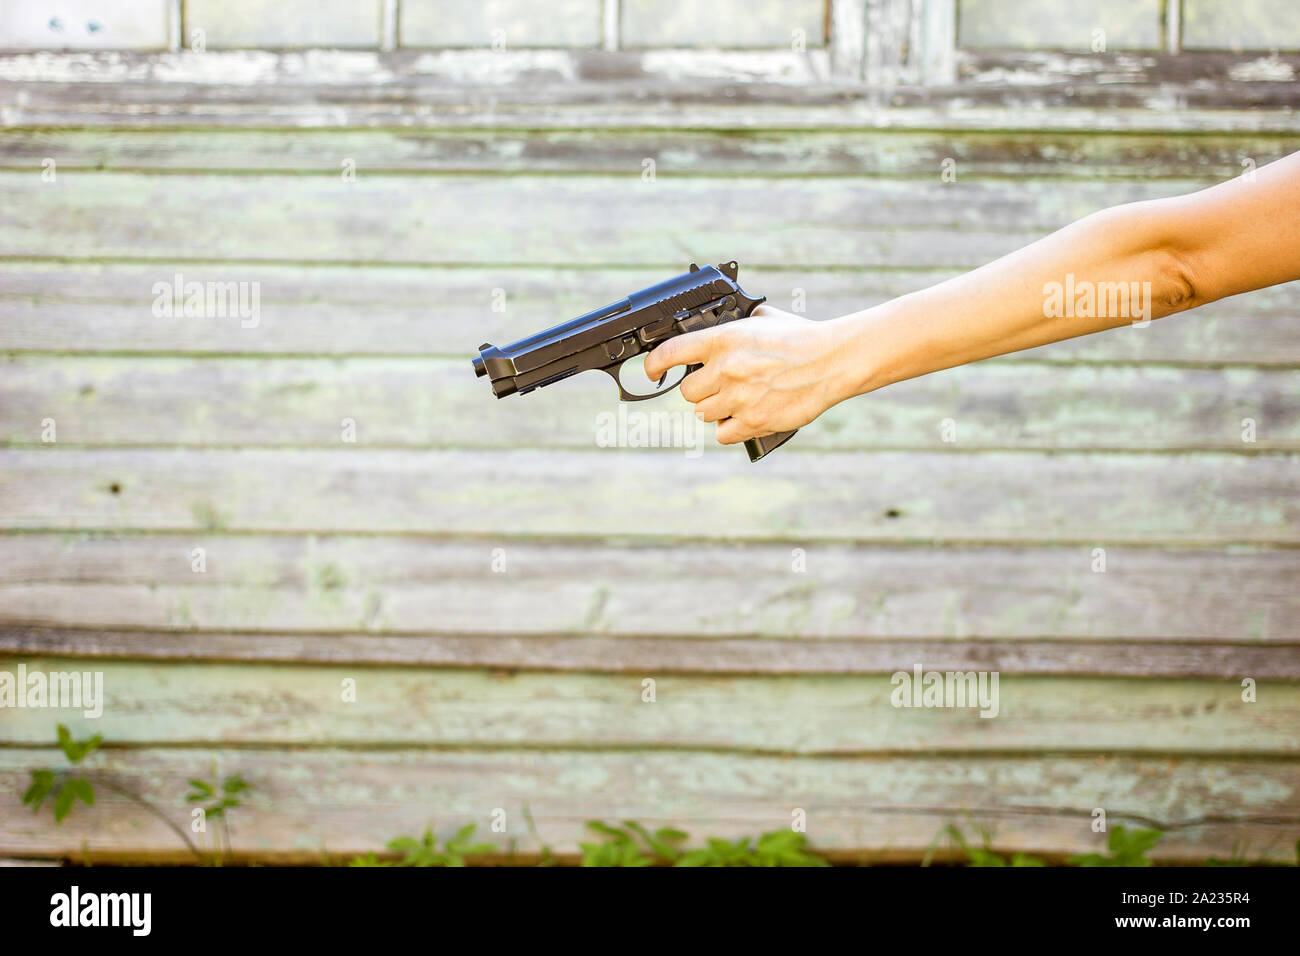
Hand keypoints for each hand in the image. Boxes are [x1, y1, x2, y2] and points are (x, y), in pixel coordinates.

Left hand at [643, 305, 840, 444]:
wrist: (831, 361)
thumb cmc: (801, 338)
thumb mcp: (763, 319)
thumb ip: (736, 326)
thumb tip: (721, 326)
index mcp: (723, 340)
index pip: (670, 353)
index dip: (654, 365)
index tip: (651, 372)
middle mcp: (726, 369)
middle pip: (687, 392)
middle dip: (700, 390)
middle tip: (720, 385)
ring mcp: (738, 397)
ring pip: (703, 413)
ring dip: (715, 409)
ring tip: (738, 399)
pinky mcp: (753, 421)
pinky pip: (722, 434)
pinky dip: (730, 429)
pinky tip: (744, 418)